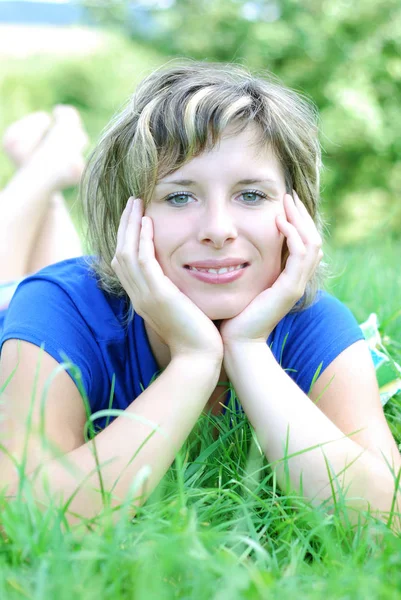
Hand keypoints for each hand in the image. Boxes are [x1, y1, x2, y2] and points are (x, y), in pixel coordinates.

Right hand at [111, 198, 223, 360]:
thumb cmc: (196, 336)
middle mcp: (138, 296)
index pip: (125, 263)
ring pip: (127, 253)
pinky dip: (143, 240)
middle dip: (125, 226)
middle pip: (120, 253)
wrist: (199, 358)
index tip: (136, 218)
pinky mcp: (158, 295)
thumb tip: (181, 279)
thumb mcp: (181, 310)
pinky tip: (149, 223)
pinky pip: (143, 261)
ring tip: (137, 204)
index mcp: (142, 299)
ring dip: (131, 226)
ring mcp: (145, 296)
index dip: (128, 238)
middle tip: (133, 203)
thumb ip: (175, 293)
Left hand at [219, 192, 322, 346]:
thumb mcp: (242, 285)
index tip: (283, 204)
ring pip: (311, 244)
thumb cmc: (233, 316)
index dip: (297, 222)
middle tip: (288, 197)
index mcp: (288, 279)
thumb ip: (246, 268)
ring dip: (299, 220)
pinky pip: (300, 255)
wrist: (236, 342)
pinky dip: (292, 236)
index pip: (303, 244)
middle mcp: (296, 281)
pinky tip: (279, 223)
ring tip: (285, 204)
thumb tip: (231, 249)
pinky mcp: (289, 289)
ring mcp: (296, 285)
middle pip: (313, 239)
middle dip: (301, 216)